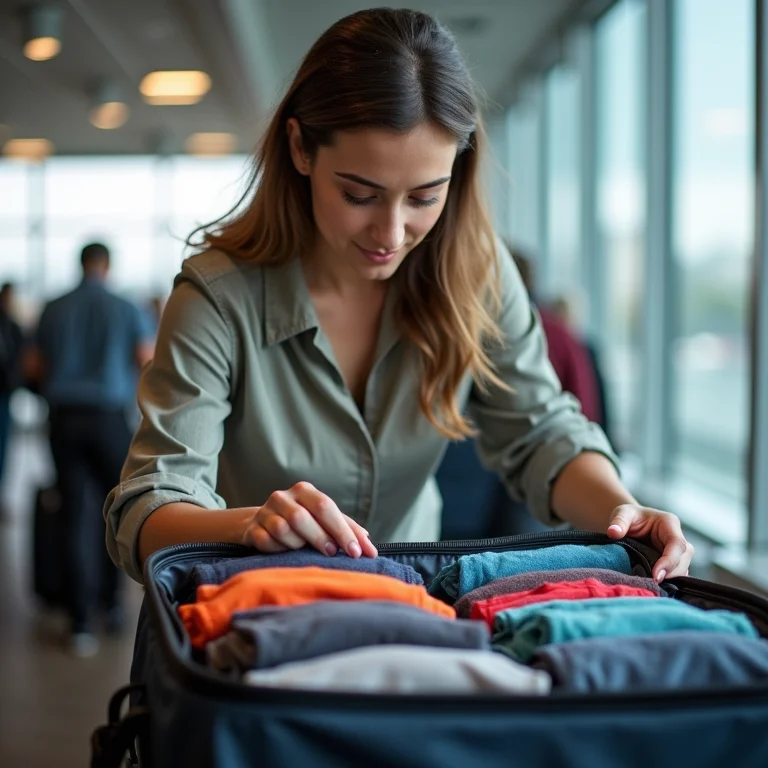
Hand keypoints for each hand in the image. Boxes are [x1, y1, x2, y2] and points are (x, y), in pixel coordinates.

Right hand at [243, 481, 377, 558]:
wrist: (263, 524)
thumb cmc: (304, 523)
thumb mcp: (325, 521)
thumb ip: (348, 530)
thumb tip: (369, 546)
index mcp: (304, 491)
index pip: (325, 507)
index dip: (342, 530)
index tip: (356, 552)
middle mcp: (283, 497)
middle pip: (302, 517)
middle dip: (320, 538)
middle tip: (332, 553)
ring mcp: (264, 512)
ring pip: (283, 530)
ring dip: (297, 544)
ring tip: (303, 548)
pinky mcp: (252, 529)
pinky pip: (266, 542)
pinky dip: (278, 550)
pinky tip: (284, 551)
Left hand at [606, 504, 693, 582]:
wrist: (629, 522)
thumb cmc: (629, 515)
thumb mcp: (622, 513)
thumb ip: (619, 522)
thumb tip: (613, 532)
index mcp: (669, 523)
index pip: (676, 544)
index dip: (669, 561)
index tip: (656, 575)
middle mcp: (677, 538)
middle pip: (683, 559)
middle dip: (671, 574)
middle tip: (652, 584)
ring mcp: (677, 552)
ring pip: (682, 569)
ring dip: (670, 580)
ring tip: (651, 586)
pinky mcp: (672, 562)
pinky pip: (674, 574)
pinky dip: (666, 581)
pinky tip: (652, 586)